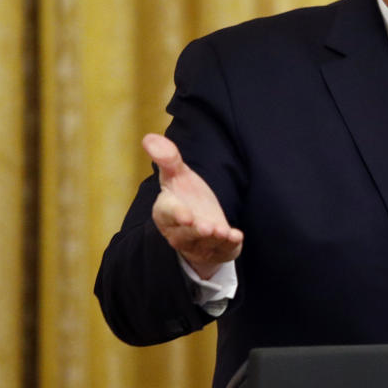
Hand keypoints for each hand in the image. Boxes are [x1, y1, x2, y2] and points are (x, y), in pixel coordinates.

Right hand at [144, 133, 243, 279]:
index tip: (186, 215)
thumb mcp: (177, 175)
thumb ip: (167, 159)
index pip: (167, 214)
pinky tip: (237, 236)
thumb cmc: (185, 196)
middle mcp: (179, 232)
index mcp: (166, 212)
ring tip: (223, 231)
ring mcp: (198, 244)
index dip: (176, 214)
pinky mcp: (216, 250)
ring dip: (214, 238)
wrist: (200, 221)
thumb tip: (149, 137)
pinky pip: (222, 251)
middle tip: (206, 226)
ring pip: (204, 244)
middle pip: (185, 234)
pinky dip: (229, 245)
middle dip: (195, 231)